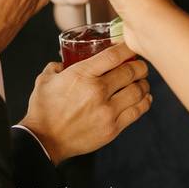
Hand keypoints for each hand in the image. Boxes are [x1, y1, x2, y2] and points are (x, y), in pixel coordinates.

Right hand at [19, 44, 151, 163]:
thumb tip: (64, 61)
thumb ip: (56, 66)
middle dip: (140, 66)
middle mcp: (98, 91)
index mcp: (82, 74)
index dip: (127, 48)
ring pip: (138, 91)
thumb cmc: (43, 109)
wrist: (44, 140)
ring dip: (143, 84)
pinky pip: (137, 112)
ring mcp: (107, 111)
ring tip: (142, 81)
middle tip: (141, 66)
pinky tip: (144, 98)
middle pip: (131, 72)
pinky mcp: (112, 128)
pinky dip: (144, 102)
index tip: (131, 47)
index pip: (114, 55)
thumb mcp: (45, 79)